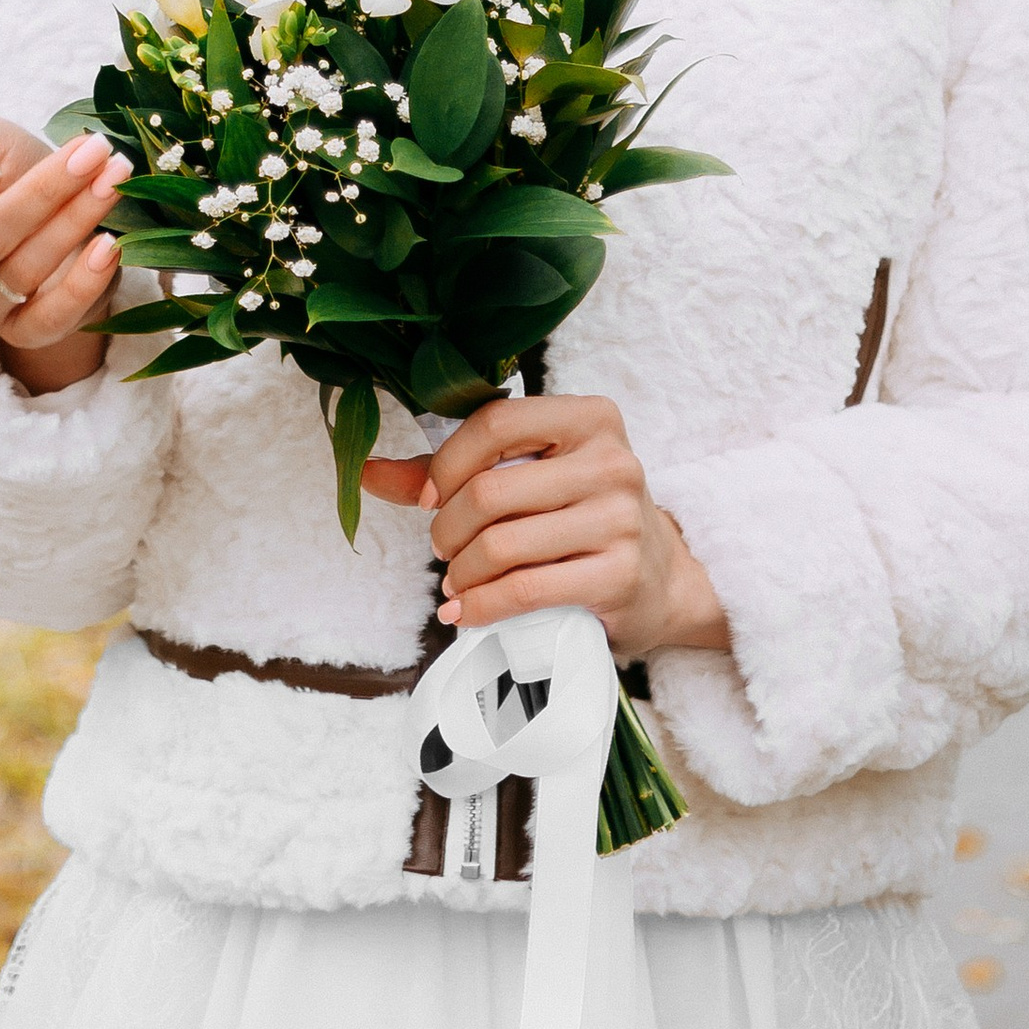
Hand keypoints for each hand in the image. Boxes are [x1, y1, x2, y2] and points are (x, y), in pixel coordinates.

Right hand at [0, 112, 127, 396]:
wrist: (54, 213)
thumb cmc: (7, 171)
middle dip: (42, 192)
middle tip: (92, 151)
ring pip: (23, 273)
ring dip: (75, 221)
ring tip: (112, 180)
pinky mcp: (24, 333)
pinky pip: (50, 320)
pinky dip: (83, 285)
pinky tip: (109, 246)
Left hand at [359, 392, 729, 664]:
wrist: (661, 579)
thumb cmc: (579, 516)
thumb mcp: (532, 476)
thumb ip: (453, 469)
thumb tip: (366, 470)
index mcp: (591, 417)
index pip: (496, 422)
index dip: (447, 463)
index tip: (429, 500)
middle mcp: (612, 462)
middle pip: (491, 491)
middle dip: (447, 529)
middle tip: (443, 549)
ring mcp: (620, 521)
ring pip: (503, 546)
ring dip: (461, 572)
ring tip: (456, 582)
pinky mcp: (620, 577)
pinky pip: (526, 591)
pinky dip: (481, 606)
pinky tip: (465, 611)